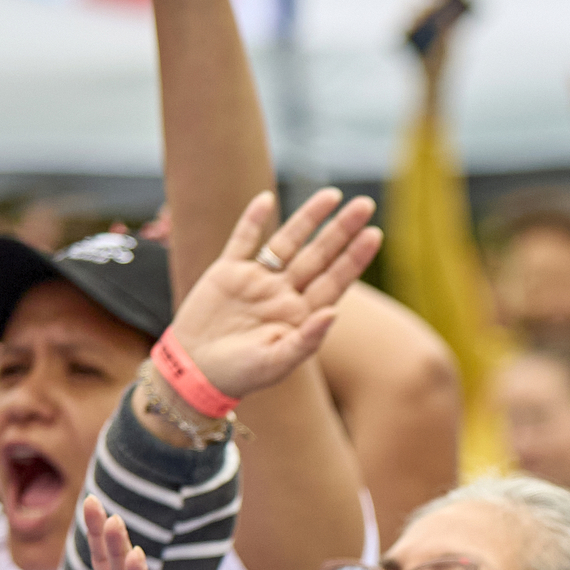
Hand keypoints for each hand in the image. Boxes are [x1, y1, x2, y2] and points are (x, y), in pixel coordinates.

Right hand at [165, 187, 381, 400]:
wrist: (195, 371)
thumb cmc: (241, 374)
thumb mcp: (278, 363)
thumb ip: (307, 339)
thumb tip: (335, 313)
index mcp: (301, 314)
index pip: (335, 280)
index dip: (354, 257)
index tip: (374, 234)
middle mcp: (284, 292)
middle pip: (319, 255)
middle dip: (341, 230)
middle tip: (365, 205)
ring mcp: (257, 280)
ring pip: (288, 241)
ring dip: (308, 217)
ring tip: (332, 194)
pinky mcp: (227, 273)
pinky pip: (243, 240)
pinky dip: (253, 220)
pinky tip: (266, 199)